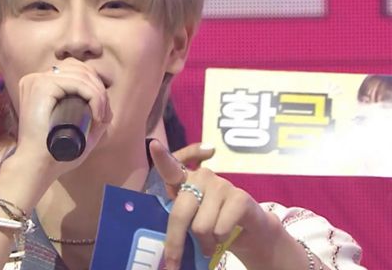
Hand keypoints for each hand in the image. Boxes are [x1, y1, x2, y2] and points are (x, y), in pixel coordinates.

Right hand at [13, 58, 111, 174]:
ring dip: (98, 94)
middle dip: (98, 87)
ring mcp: (37, 80)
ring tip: (101, 116)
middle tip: (103, 114)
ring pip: (80, 74)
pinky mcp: (41, 86)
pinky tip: (97, 114)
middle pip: (78, 67)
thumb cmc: (54, 154)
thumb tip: (108, 109)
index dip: (93, 85)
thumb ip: (91, 119)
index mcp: (39, 85)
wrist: (36, 168)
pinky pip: (76, 83)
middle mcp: (36, 79)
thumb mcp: (76, 132)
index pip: (73, 70)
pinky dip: (93, 96)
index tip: (101, 111)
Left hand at [150, 140, 281, 269]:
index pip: (170, 166)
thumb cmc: (212, 225)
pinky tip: (227, 234)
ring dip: (206, 244)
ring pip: (201, 227)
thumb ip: (179, 226)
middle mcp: (201, 177)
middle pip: (181, 212)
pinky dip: (221, 240)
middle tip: (173, 264)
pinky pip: (220, 228)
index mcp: (184, 180)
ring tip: (211, 241)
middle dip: (175, 244)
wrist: (249, 232)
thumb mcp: (191, 224)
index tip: (153, 145)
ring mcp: (221, 184)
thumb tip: (165, 257)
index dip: (162, 157)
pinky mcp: (239, 196)